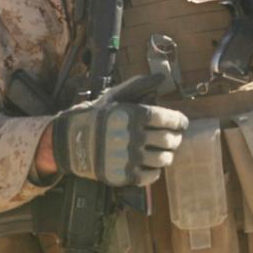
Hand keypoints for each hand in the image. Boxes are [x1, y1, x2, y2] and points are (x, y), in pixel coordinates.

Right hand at [52, 74, 188, 186]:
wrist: (71, 141)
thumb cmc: (98, 116)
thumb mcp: (116, 95)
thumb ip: (140, 85)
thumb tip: (162, 77)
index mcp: (135, 115)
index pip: (171, 120)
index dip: (180, 122)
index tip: (181, 124)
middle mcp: (134, 136)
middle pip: (169, 140)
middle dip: (175, 139)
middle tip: (173, 138)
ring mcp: (129, 158)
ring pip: (163, 159)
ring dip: (167, 154)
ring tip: (162, 151)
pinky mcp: (123, 175)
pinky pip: (151, 176)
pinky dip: (155, 171)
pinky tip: (150, 164)